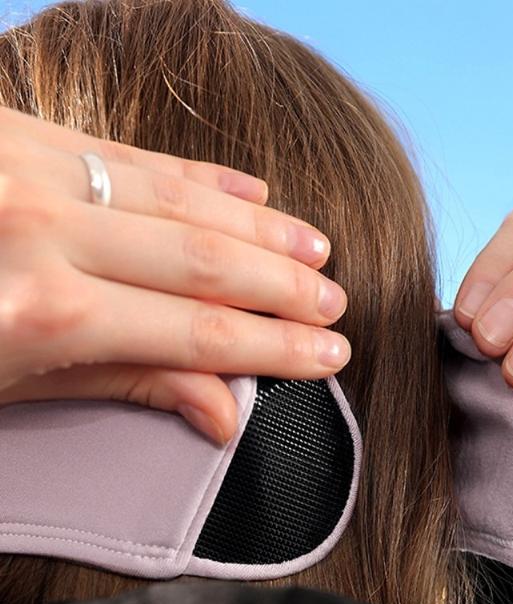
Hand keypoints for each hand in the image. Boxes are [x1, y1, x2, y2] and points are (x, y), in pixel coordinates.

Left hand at [0, 106, 349, 443]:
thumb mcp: (15, 383)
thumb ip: (124, 383)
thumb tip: (222, 415)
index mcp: (43, 311)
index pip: (197, 330)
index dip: (275, 346)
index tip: (327, 355)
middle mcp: (42, 228)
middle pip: (204, 259)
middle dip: (283, 286)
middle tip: (333, 305)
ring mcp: (30, 169)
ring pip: (180, 198)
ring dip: (259, 227)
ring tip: (314, 249)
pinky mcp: (19, 132)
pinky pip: (131, 151)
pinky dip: (200, 175)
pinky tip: (253, 192)